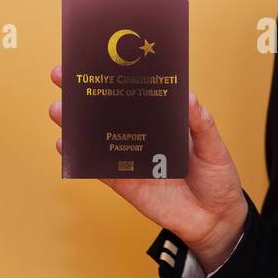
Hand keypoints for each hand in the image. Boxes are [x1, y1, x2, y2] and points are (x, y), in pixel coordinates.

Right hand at [49, 64, 247, 271]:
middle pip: (110, 109)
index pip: (137, 92)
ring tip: (59, 110)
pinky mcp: (126, 183)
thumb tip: (188, 97)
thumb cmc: (217, 178)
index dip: (116, 75)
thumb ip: (201, 124)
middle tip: (62, 75)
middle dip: (84, 92)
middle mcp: (144, 134)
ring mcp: (132, 158)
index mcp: (165, 120)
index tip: (96, 57)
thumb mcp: (214, 147)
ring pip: (98, 136)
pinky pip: (99, 167)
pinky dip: (82, 156)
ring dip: (76, 122)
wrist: (216, 220)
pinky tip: (65, 144)